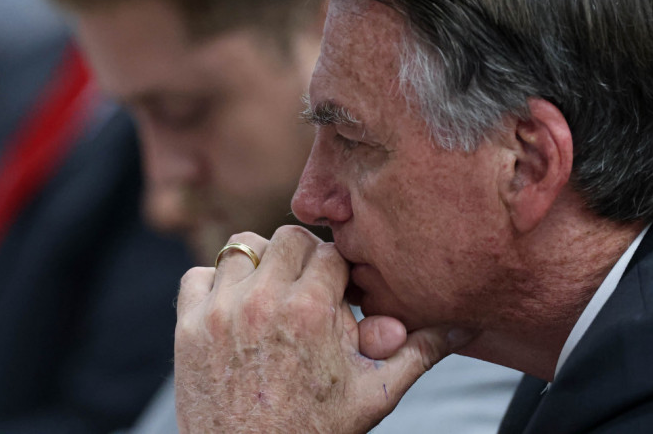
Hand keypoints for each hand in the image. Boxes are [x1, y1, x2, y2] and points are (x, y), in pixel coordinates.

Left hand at [174, 225, 475, 432]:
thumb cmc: (315, 432)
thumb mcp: (374, 394)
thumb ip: (418, 351)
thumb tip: (465, 325)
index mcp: (312, 311)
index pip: (331, 251)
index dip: (339, 269)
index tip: (339, 289)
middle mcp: (263, 301)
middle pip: (288, 237)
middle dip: (304, 257)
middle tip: (309, 288)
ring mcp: (220, 311)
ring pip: (241, 246)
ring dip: (260, 264)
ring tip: (272, 295)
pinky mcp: (188, 327)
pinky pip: (198, 275)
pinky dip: (214, 284)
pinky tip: (234, 309)